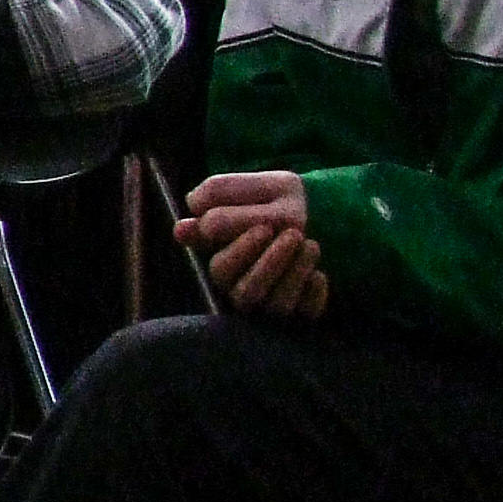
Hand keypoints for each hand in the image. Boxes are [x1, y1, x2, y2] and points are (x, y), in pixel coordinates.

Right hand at [176, 171, 329, 319]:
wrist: (322, 207)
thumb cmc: (277, 200)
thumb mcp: (253, 188)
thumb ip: (215, 201)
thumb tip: (180, 230)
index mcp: (226, 263)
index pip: (221, 269)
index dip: (240, 251)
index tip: (264, 226)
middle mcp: (245, 287)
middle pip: (244, 293)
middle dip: (269, 264)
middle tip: (292, 234)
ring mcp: (274, 301)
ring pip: (276, 305)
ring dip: (294, 273)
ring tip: (311, 245)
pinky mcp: (304, 308)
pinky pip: (308, 312)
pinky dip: (314, 293)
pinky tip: (319, 274)